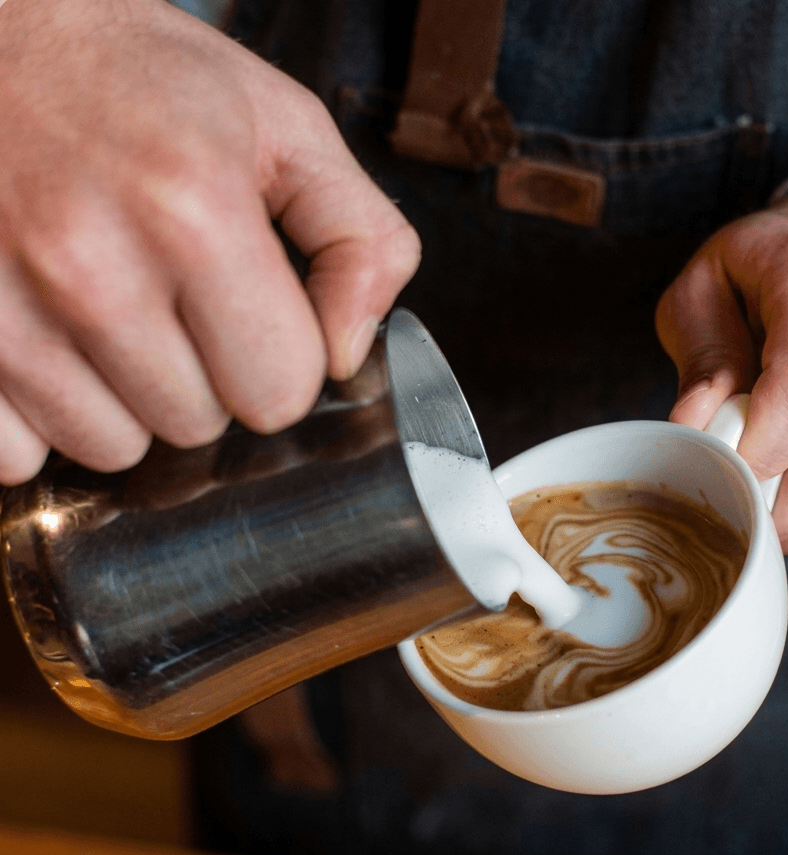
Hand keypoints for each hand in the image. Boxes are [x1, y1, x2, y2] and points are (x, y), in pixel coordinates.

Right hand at [0, 0, 419, 483]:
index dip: (279, 361)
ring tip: (107, 311)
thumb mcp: (286, 129)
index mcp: (195, 212)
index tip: (254, 318)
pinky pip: (18, 452)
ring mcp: (0, 309)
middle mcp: (88, 268)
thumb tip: (349, 356)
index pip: (279, 391)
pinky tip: (47, 336)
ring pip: (111, 447)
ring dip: (123, 398)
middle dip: (201, 378)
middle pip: (196, 426)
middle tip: (172, 300)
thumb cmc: (140, 80)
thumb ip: (362, 241)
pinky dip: (41, 412)